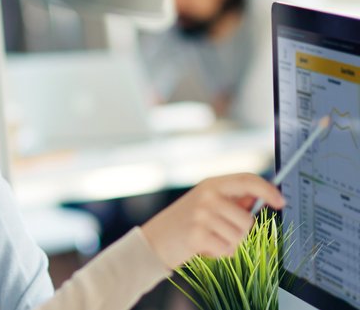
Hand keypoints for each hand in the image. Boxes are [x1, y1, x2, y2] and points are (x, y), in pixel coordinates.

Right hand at [140, 173, 284, 268]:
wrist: (153, 240)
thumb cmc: (182, 223)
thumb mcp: (205, 204)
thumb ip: (232, 199)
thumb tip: (260, 196)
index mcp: (211, 184)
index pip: (247, 179)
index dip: (268, 190)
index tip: (281, 201)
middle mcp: (207, 196)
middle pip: (248, 219)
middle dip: (240, 233)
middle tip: (219, 233)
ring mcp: (202, 214)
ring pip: (239, 237)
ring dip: (228, 245)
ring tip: (209, 240)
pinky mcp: (198, 234)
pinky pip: (227, 250)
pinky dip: (218, 254)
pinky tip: (203, 247)